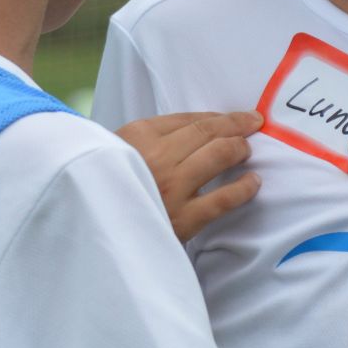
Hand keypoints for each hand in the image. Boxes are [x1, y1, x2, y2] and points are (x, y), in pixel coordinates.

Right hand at [115, 110, 261, 241]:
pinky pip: (224, 199)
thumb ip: (148, 139)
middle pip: (207, 132)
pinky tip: (253, 182)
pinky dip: (243, 188)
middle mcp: (157, 157)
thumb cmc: (105, 189)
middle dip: (235, 125)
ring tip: (247, 151)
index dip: (217, 117)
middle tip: (253, 125)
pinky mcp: (183, 218)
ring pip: (219, 155)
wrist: (94, 230)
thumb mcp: (117, 152)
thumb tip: (195, 130)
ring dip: (240, 148)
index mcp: (138, 135)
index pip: (188, 119)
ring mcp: (172, 187)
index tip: (234, 117)